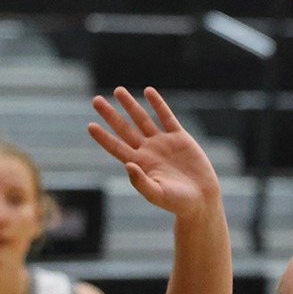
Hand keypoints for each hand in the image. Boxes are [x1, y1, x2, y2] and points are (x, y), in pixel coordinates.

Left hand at [88, 88, 221, 219]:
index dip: (103, 137)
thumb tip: (127, 165)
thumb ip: (140, 182)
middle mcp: (148, 151)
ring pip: (143, 119)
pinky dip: (158, 104)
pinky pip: (166, 117)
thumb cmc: (178, 202)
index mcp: (139, 164)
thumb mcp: (157, 195)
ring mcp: (163, 143)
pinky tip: (148, 92)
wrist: (202, 199)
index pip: (116, 147)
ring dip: (130, 105)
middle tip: (95, 100)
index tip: (90, 125)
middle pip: (124, 129)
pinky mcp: (180, 138)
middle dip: (111, 114)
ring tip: (118, 91)